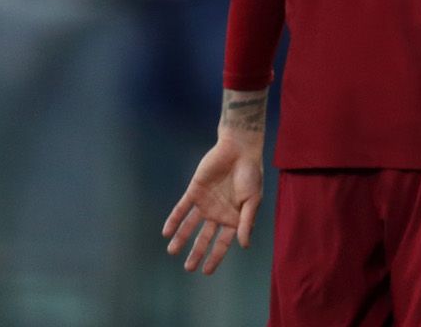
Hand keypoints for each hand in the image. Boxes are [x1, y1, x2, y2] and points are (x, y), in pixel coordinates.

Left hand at [162, 137, 263, 274]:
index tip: (206, 271)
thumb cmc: (251, 174)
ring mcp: (205, 203)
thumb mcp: (253, 200)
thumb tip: (244, 245)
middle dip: (197, 252)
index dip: (215, 257)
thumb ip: (247, 222)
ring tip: (172, 251)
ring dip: (181, 237)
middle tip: (188, 268)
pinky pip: (182, 208)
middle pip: (205, 237)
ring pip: (190, 225)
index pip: (223, 242)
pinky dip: (174, 219)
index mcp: (234, 218)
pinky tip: (166, 231)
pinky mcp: (195, 191)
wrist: (239, 149)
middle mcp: (218, 213)